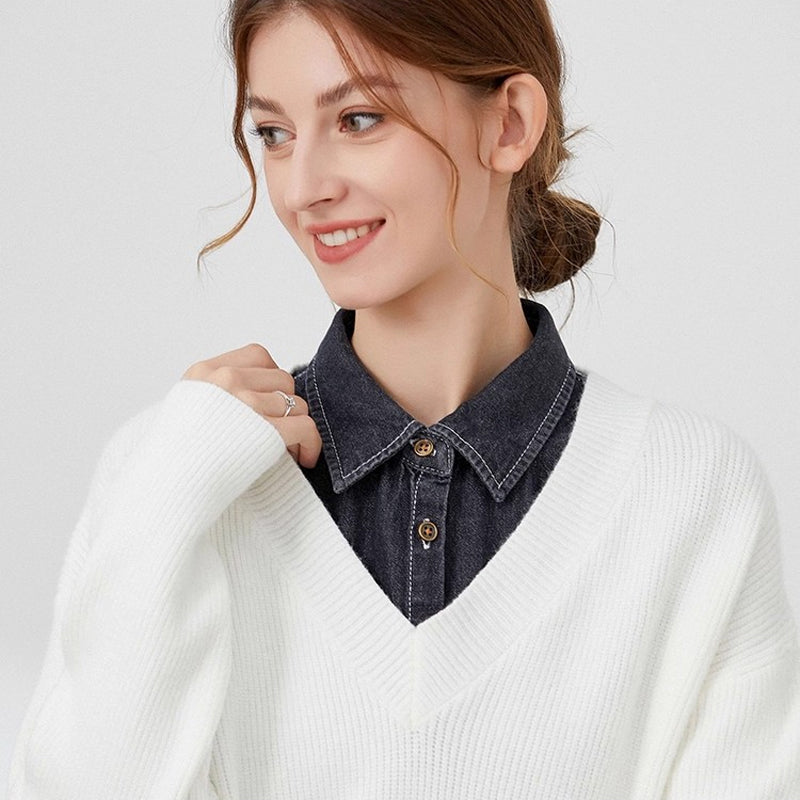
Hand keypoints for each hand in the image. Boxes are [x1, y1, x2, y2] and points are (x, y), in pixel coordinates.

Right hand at [181, 343, 321, 468]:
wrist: (170, 488)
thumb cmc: (178, 457)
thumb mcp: (188, 408)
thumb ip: (218, 392)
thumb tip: (262, 390)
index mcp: (205, 372)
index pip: (258, 355)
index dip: (270, 379)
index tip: (267, 403)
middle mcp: (225, 381)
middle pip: (282, 379)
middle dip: (285, 405)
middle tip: (282, 430)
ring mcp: (245, 404)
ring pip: (297, 404)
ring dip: (298, 427)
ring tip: (290, 449)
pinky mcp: (267, 431)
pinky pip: (306, 427)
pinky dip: (311, 444)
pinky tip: (304, 458)